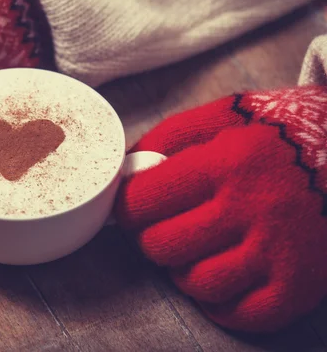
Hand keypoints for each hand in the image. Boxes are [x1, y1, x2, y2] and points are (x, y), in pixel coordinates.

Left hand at [116, 86, 326, 330]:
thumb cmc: (282, 133)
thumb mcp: (228, 113)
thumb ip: (171, 134)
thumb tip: (128, 167)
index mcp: (229, 161)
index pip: (143, 200)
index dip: (126, 206)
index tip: (131, 206)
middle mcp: (254, 209)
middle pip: (161, 246)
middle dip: (150, 236)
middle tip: (162, 226)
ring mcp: (279, 252)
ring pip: (195, 283)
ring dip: (183, 269)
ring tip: (196, 248)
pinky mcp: (300, 285)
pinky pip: (238, 314)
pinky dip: (218, 301)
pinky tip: (222, 273)